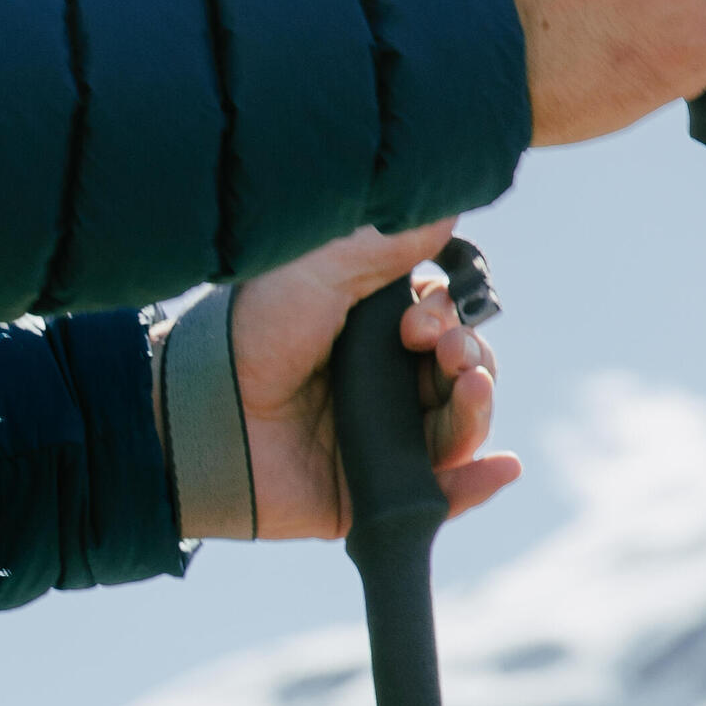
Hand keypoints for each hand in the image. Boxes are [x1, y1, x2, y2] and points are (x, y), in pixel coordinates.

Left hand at [234, 221, 514, 541]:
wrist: (204, 410)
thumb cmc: (251, 336)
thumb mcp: (318, 273)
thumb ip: (383, 246)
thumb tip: (445, 209)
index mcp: (372, 334)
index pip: (443, 325)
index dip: (447, 318)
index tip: (415, 320)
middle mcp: (382, 386)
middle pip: (461, 375)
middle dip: (470, 357)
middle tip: (446, 351)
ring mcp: (380, 441)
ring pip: (458, 430)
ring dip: (478, 408)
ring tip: (471, 388)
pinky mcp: (372, 493)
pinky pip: (439, 496)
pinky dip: (476, 485)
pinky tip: (501, 467)